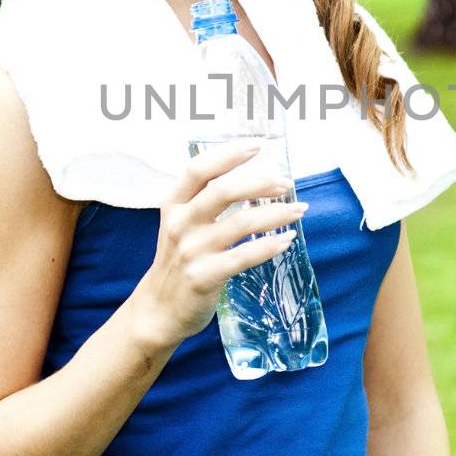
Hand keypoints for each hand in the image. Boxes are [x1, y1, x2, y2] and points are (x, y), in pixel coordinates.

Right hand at [127, 141, 309, 351]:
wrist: (158, 310)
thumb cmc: (178, 262)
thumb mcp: (180, 225)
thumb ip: (204, 202)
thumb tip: (254, 180)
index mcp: (173, 205)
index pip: (198, 169)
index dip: (228, 154)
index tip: (258, 146)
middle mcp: (180, 224)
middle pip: (223, 191)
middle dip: (260, 182)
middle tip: (285, 182)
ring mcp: (191, 251)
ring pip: (241, 223)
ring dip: (276, 214)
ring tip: (298, 210)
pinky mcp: (204, 277)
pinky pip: (244, 256)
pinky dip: (270, 246)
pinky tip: (286, 240)